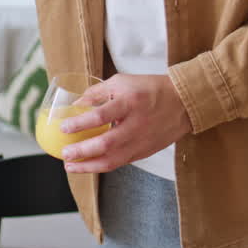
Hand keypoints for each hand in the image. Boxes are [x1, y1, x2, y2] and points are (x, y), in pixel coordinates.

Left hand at [60, 74, 193, 172]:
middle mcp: (136, 125)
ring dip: (88, 166)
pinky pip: (120, 163)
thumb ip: (97, 93)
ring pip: (112, 160)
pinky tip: (88, 165)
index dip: (80, 123)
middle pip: (105, 143)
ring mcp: (141, 142)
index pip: (101, 116)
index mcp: (130, 103)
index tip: (64, 127)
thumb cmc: (150, 89)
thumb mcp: (122, 82)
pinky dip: (102, 166)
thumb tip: (75, 104)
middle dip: (82, 151)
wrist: (184, 102)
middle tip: (64, 153)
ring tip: (70, 166)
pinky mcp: (144, 152)